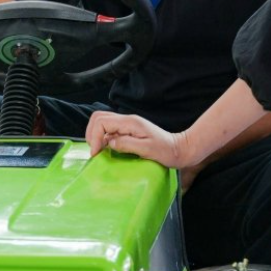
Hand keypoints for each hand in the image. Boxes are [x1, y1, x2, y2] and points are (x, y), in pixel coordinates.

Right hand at [86, 111, 204, 189]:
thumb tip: (109, 142)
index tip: (96, 153)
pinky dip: (104, 140)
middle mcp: (127, 121)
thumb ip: (127, 144)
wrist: (179, 149)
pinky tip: (108, 150)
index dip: (95, 137)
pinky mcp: (128, 131)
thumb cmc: (166, 151)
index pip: (102, 121)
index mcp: (130, 122)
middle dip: (92, 134)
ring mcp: (127, 125)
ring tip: (100, 151)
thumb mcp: (147, 149)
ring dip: (97, 136)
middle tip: (95, 151)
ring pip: (102, 123)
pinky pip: (110, 131)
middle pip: (98, 118)